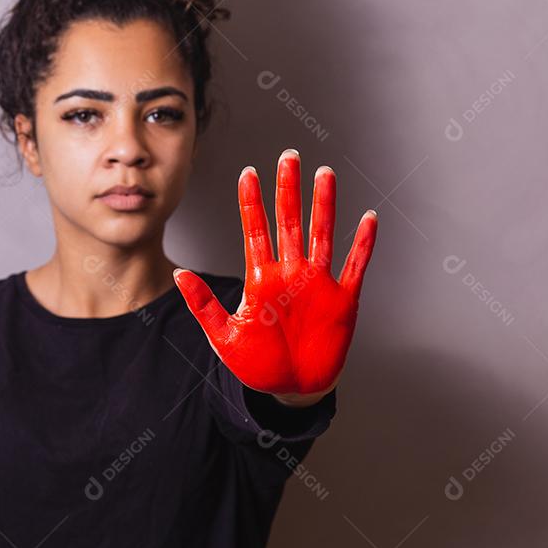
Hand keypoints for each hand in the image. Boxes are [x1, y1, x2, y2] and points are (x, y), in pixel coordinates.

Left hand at [173, 148, 377, 398]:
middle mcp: (290, 273)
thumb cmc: (257, 365)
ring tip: (324, 173)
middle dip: (288, 189)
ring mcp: (317, 283)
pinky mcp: (343, 300)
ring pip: (322, 234)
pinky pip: (355, 265)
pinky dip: (362, 243)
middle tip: (289, 156)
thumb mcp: (223, 336)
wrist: (291, 391)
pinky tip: (368, 218)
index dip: (252, 202)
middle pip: (289, 222)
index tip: (248, 173)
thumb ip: (203, 304)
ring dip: (324, 205)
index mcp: (260, 279)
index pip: (255, 231)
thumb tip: (179, 274)